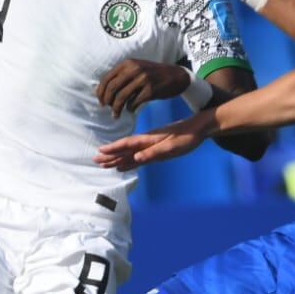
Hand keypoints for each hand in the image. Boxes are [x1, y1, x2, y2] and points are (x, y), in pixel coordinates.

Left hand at [95, 59, 191, 117]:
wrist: (176, 76)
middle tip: (107, 109)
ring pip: (121, 97)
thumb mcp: (136, 68)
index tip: (101, 101)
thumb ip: (120, 76)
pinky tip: (130, 110)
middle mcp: (134, 69)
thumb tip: (99, 91)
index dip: (101, 92)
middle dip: (107, 101)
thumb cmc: (153, 74)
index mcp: (128, 63)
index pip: (107, 78)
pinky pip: (134, 103)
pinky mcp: (150, 90)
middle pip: (112, 88)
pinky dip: (130, 109)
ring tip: (116, 115)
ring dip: (116, 109)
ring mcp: (143, 79)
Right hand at [95, 113, 213, 170]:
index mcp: (148, 139)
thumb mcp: (172, 147)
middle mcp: (146, 142)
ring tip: (104, 164)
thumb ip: (154, 153)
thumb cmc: (187, 137)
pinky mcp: (155, 150)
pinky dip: (129, 161)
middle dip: (110, 155)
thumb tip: (136, 159)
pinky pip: (138, 157)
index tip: (100, 152)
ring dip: (117, 159)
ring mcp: (150, 146)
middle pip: (124, 149)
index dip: (113, 149)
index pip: (127, 144)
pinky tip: (124, 164)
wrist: (198, 129)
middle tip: (95, 160)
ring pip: (129, 153)